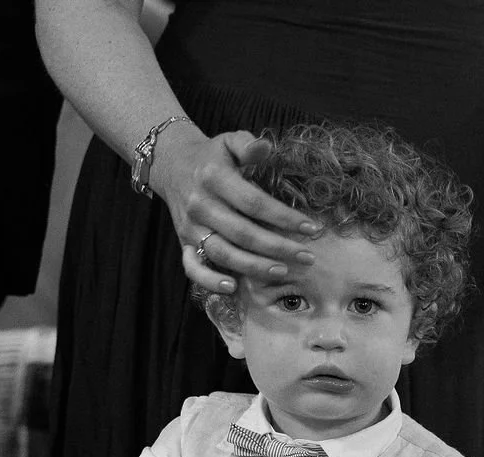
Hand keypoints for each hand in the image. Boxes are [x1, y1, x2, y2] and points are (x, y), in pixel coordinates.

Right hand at [153, 128, 320, 293]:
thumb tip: (266, 147)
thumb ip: (248, 144)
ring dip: (255, 267)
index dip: (284, 217)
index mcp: (215, 178)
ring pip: (224, 254)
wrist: (172, 165)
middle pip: (243, 234)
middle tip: (307, 257)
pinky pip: (192, 267)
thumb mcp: (229, 141)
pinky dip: (209, 280)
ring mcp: (191, 227)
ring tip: (283, 271)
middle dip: (279, 248)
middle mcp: (201, 205)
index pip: (254, 203)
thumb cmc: (212, 156)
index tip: (311, 228)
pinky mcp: (183, 242)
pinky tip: (232, 287)